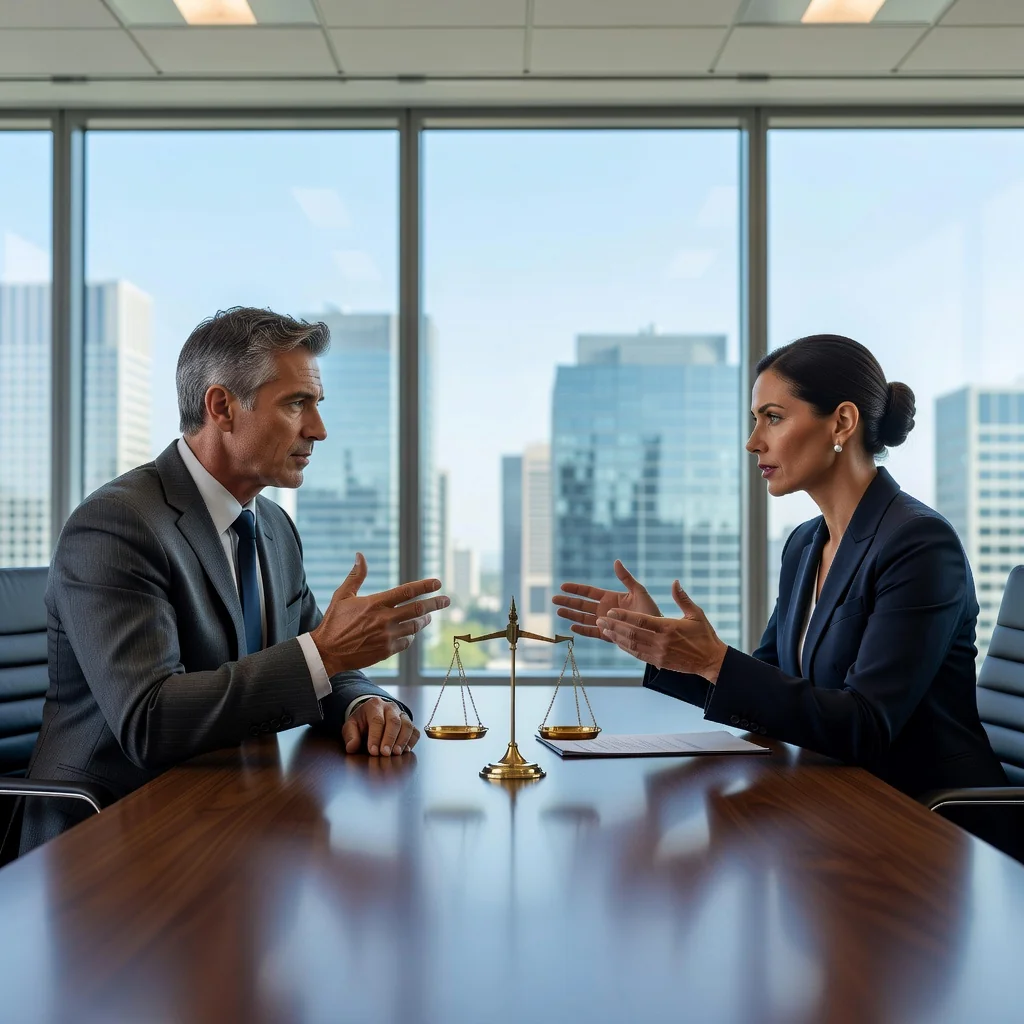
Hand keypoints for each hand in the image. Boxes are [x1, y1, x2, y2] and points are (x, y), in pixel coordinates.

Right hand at [310, 552, 449, 674]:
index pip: (407, 592)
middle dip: (435, 604)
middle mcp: (384, 620)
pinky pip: (406, 642)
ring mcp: (387, 637)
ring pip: (414, 626)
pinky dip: (411, 636)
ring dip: (423, 620)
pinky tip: (410, 632)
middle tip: (446, 600)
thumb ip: (356, 576)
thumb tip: (361, 555)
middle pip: (418, 609)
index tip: (438, 583)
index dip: (424, 586)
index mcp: (375, 603)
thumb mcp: (343, 595)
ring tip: (428, 616)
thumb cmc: (334, 622)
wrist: (327, 653)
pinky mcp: (386, 651)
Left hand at [341, 697, 419, 756]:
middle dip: (390, 739)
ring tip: (396, 753)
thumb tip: (351, 747)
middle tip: (385, 753)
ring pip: (407, 725)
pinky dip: (412, 741)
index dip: (376, 736)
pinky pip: (415, 731)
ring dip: (402, 740)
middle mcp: (391, 708)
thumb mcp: (351, 725)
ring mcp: (402, 715)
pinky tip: (405, 750)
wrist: (372, 714)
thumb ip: (350, 736)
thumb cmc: (362, 722)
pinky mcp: (410, 723)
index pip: (377, 720)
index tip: (373, 751)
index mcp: (375, 705)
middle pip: (394, 722)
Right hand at [551, 560, 661, 640]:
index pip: (589, 592)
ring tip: (558, 611)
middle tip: (554, 599)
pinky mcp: (608, 634)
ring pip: (583, 618)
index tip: (563, 586)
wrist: (656, 630)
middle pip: (582, 605)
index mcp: (610, 598)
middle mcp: (605, 610)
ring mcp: (605, 622)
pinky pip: (592, 632)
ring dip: (571, 615)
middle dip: (568, 602)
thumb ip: (626, 578)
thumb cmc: (650, 610)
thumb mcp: (639, 591)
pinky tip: (571, 627)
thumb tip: (616, 561)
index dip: (576, 589)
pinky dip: (582, 630)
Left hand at [596, 581, 728, 682]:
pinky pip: (636, 654)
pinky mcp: (657, 662)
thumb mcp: (696, 614)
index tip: (610, 612)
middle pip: (632, 634)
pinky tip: (615, 640)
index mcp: (668, 628)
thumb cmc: (704, 635)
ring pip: (631, 645)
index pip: (641, 622)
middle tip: (599, 619)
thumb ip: (682, 598)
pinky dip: (624, 647)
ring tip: (603, 629)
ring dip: (615, 637)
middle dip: (614, 626)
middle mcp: (661, 642)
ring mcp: (658, 654)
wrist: (710, 661)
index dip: (624, 617)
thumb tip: (675, 582)